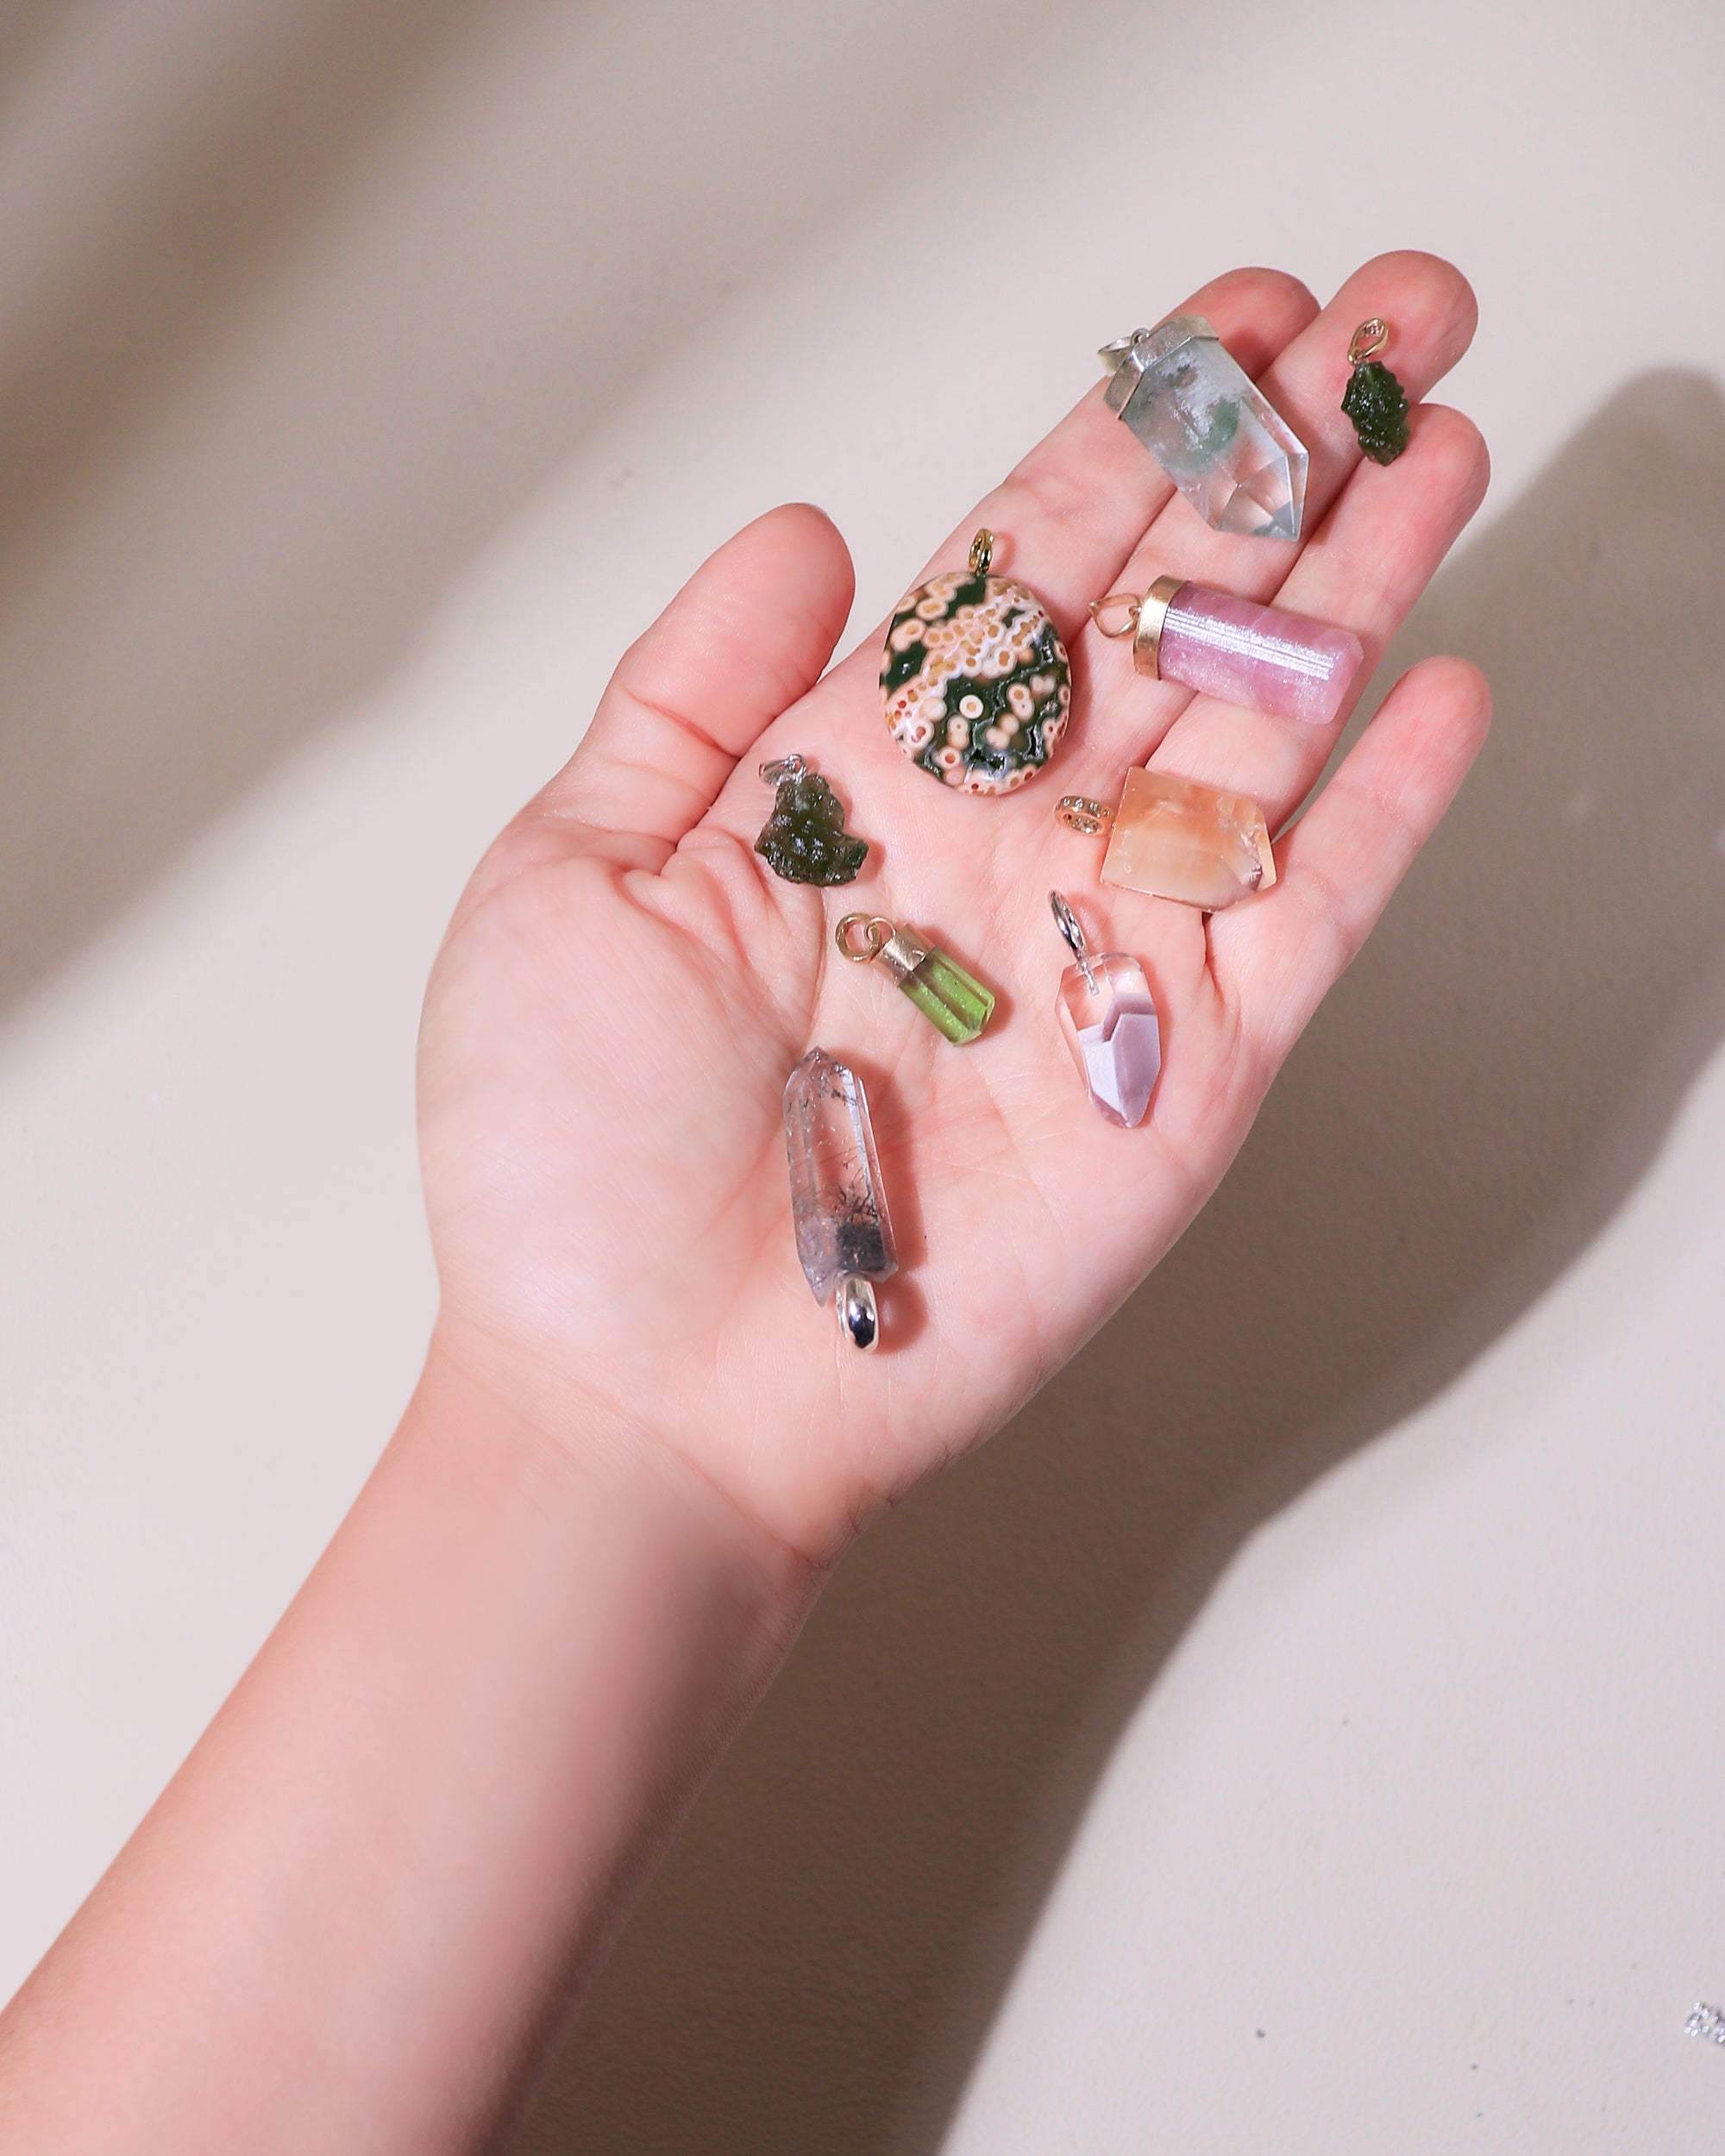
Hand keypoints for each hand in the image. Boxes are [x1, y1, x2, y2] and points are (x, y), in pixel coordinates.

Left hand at [417, 251, 1488, 1567]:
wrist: (641, 1389)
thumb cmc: (568, 1156)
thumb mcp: (571, 872)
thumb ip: (694, 691)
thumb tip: (811, 528)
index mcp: (857, 783)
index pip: (1024, 569)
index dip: (1129, 439)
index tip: (1226, 327)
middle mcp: (995, 849)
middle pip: (1165, 620)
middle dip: (1278, 468)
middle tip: (1391, 314)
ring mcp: (1098, 961)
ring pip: (1251, 739)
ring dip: (1352, 593)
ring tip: (1438, 446)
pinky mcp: (1177, 1085)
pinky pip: (1296, 925)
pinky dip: (1372, 817)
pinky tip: (1435, 694)